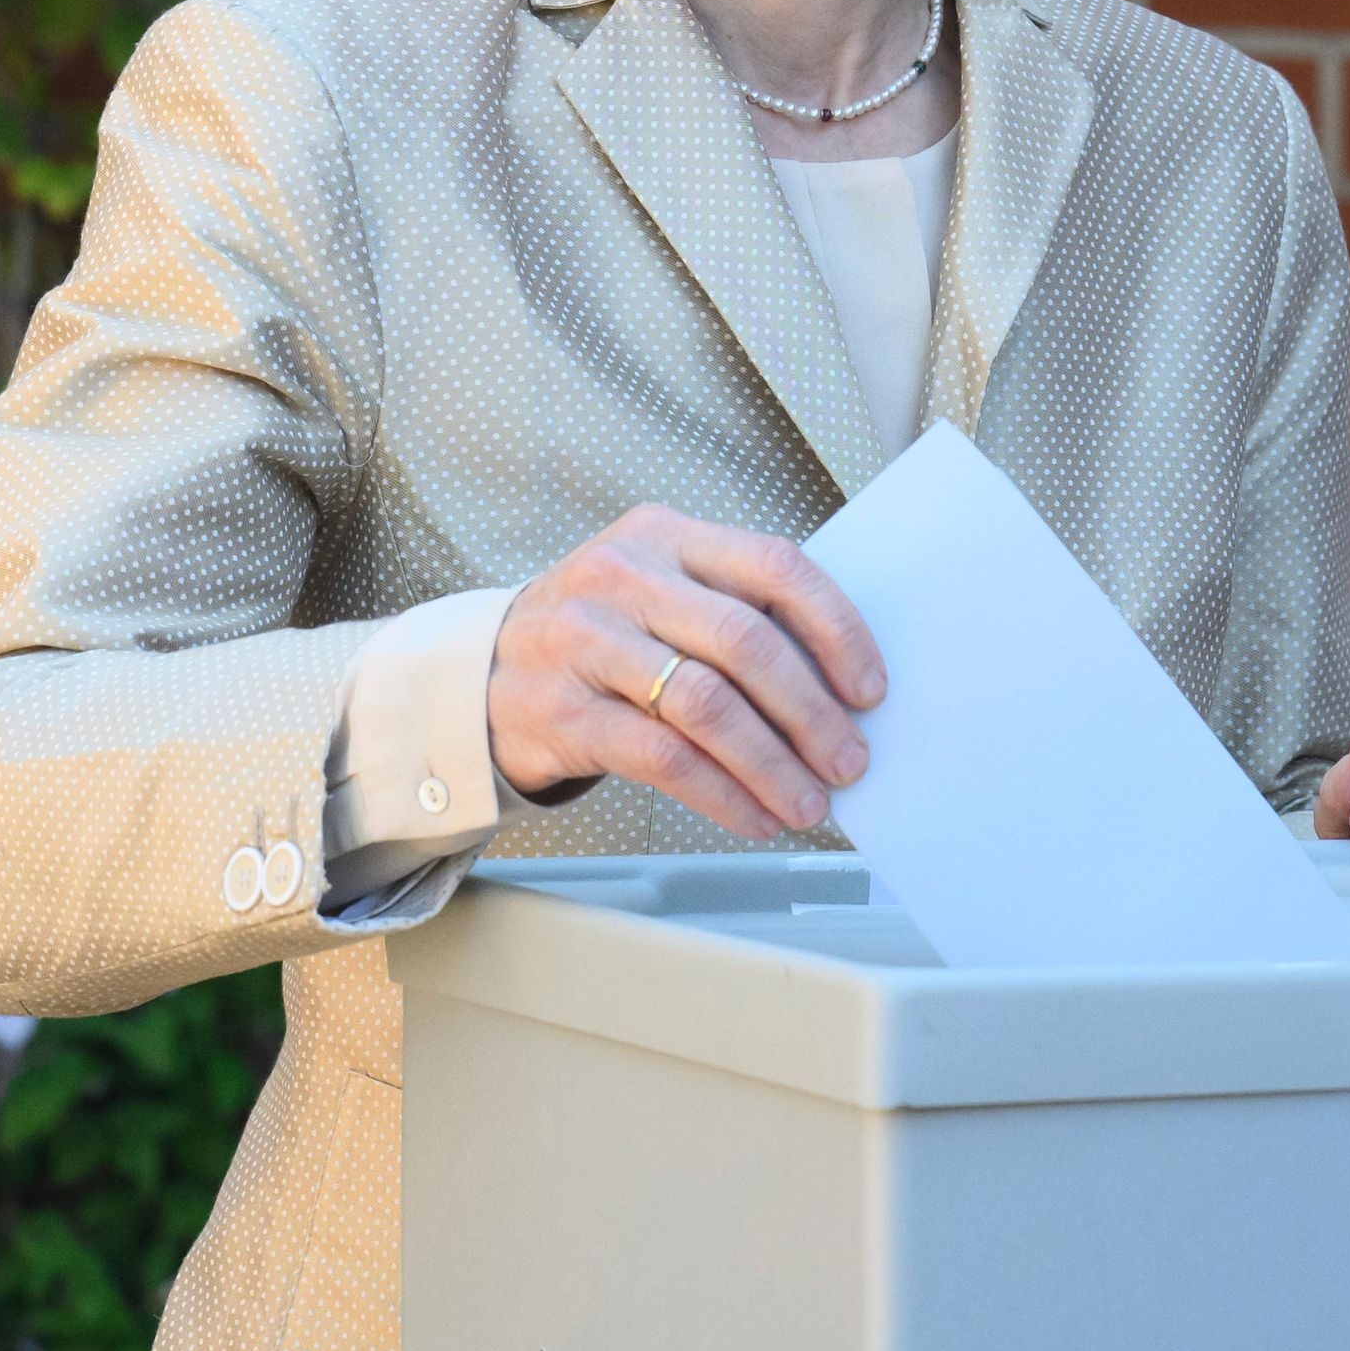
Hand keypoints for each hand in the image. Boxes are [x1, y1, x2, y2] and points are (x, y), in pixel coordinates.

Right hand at [486, 506, 883, 840]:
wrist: (480, 674)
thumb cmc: (599, 635)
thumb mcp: (657, 589)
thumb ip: (732, 611)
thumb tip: (841, 686)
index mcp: (664, 535)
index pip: (774, 566)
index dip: (836, 628)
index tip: (869, 687)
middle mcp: (623, 577)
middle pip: (744, 642)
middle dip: (811, 711)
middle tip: (848, 760)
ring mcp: (585, 642)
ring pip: (706, 705)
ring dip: (772, 764)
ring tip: (808, 800)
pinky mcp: (561, 710)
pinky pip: (663, 758)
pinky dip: (722, 794)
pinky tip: (753, 815)